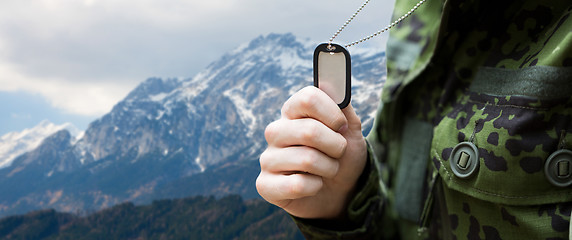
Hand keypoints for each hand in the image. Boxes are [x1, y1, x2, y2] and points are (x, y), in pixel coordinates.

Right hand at [256, 86, 366, 218]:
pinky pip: (297, 185)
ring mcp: (267, 158)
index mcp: (293, 112)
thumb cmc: (343, 157)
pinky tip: (313, 186)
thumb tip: (330, 82)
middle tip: (338, 152)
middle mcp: (276, 131)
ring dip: (329, 168)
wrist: (341, 191)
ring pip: (307, 159)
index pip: (307, 98)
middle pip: (309, 130)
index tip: (342, 126)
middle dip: (336, 146)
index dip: (332, 113)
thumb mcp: (351, 130)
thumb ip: (342, 106)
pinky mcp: (265, 184)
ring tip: (327, 170)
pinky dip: (315, 187)